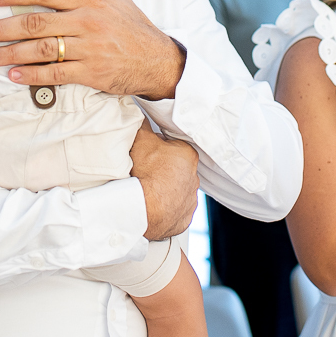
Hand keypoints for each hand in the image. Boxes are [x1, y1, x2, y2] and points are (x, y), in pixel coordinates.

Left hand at [0, 0, 185, 98]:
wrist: (157, 59)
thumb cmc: (132, 24)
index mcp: (89, 0)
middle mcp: (86, 22)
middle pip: (35, 22)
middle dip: (0, 27)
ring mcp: (88, 49)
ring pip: (41, 49)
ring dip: (10, 53)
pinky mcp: (91, 73)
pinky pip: (56, 74)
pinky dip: (32, 75)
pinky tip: (13, 75)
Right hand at [129, 124, 199, 239]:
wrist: (142, 208)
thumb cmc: (144, 173)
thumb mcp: (141, 139)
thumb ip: (144, 125)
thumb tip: (143, 116)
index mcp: (188, 156)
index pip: (174, 148)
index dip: (158, 149)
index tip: (147, 155)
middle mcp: (194, 179)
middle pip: (176, 170)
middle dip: (164, 171)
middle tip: (145, 173)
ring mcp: (190, 201)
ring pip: (177, 192)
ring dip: (165, 192)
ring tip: (147, 192)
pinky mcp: (184, 220)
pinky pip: (175, 213)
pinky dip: (166, 211)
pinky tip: (153, 207)